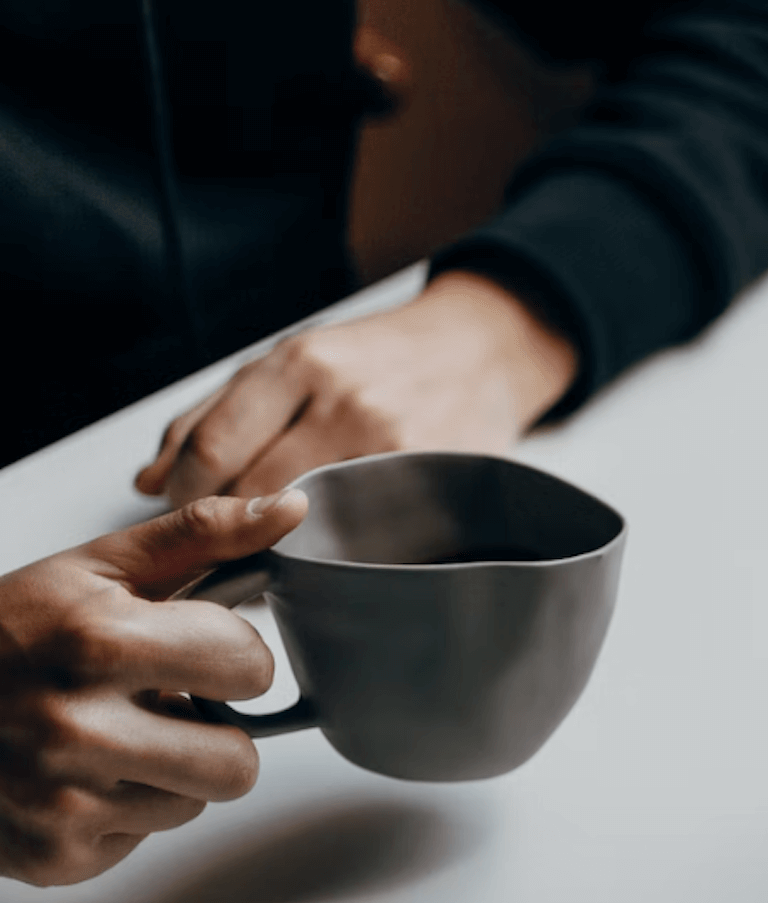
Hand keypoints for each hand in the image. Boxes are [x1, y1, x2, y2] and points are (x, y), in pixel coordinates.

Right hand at [0, 491, 305, 884]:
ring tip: (106, 737)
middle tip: (154, 705)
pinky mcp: (54, 856)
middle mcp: (76, 726)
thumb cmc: (6, 635)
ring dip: (167, 773)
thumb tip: (292, 507)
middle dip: (210, 731)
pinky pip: (142, 839)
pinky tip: (73, 777)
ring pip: (196, 803)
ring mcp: (62, 800)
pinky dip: (119, 811)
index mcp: (97, 641)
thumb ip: (200, 537)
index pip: (251, 666)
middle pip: (239, 761)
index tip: (185, 650)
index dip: (228, 657)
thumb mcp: (94, 571)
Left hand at [135, 271, 577, 506]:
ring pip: (306, 521)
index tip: (185, 512)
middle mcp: (345, 402)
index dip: (185, 495)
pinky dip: (334, 547)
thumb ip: (214, 414)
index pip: (213, 450)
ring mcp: (393, 445)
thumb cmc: (379, 359)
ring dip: (278, 543)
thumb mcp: (293, 360)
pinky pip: (363, 532)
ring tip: (273, 545)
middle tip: (223, 539)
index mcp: (300, 363)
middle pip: (254, 492)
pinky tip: (329, 544)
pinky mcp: (431, 480)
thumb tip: (146, 482)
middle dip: (226, 526)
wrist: (482, 351)